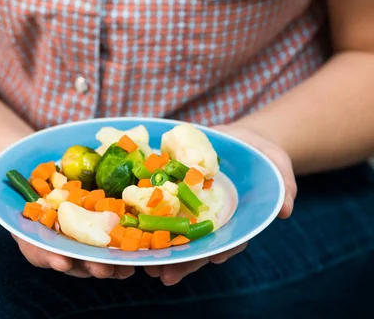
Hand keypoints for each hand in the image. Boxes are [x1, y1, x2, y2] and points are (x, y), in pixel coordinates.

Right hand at [0, 160, 135, 279]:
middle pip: (70, 257)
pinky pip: (109, 236)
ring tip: (127, 267)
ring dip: (109, 263)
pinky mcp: (95, 219)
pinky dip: (123, 246)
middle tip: (103, 270)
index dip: (47, 256)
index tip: (61, 260)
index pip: (36, 248)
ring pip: (92, 254)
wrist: (30, 153)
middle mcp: (53, 236)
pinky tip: (138, 251)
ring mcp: (75, 230)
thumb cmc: (7, 165)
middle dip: (86, 266)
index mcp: (29, 230)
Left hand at [144, 123, 296, 285]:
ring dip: (160, 249)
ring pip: (174, 233)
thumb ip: (283, 186)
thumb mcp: (277, 165)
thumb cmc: (262, 156)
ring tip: (146, 265)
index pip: (228, 241)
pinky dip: (144, 217)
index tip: (211, 260)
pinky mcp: (172, 191)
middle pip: (196, 245)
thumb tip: (285, 209)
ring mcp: (190, 208)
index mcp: (234, 221)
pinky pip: (156, 205)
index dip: (219, 251)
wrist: (240, 140)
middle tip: (165, 274)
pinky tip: (130, 227)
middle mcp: (210, 220)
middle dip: (182, 261)